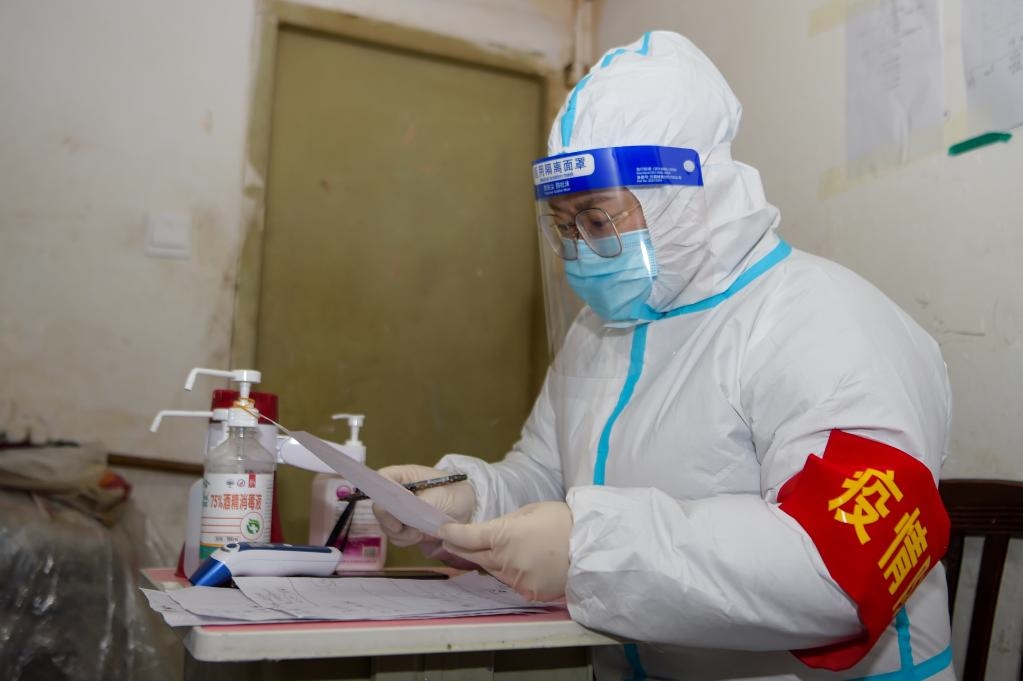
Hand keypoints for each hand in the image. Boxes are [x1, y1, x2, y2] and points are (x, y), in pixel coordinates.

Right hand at [372, 464, 475, 546]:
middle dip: (391, 521)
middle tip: (403, 527)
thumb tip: (403, 510)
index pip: (381, 479)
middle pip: (379, 507)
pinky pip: (396, 536)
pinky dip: (406, 539)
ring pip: (386, 525)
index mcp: (404, 477)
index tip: (391, 508)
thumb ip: (419, 503)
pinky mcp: (406, 527)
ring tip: (419, 532)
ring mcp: (400, 511)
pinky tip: (420, 536)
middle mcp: (397, 493)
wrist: (471, 510)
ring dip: (400, 533)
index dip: (380, 494)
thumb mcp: (440, 496)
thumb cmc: (456, 494)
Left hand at [437, 501, 571, 601]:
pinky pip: (511, 582)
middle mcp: (504, 560)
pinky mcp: (528, 592)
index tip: (441, 531)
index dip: (451, 534)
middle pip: (474, 557)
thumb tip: (489, 531)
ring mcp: (516, 579)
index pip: (466, 537)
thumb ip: (504, 523)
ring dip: (489, 561)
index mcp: (503, 535)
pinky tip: (523, 562)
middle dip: (463, 548)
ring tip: (501, 549)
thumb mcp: (529, 510)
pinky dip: (511, 572)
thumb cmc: (563, 522)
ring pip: (492, 570)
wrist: (590, 547)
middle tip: (451, 542)